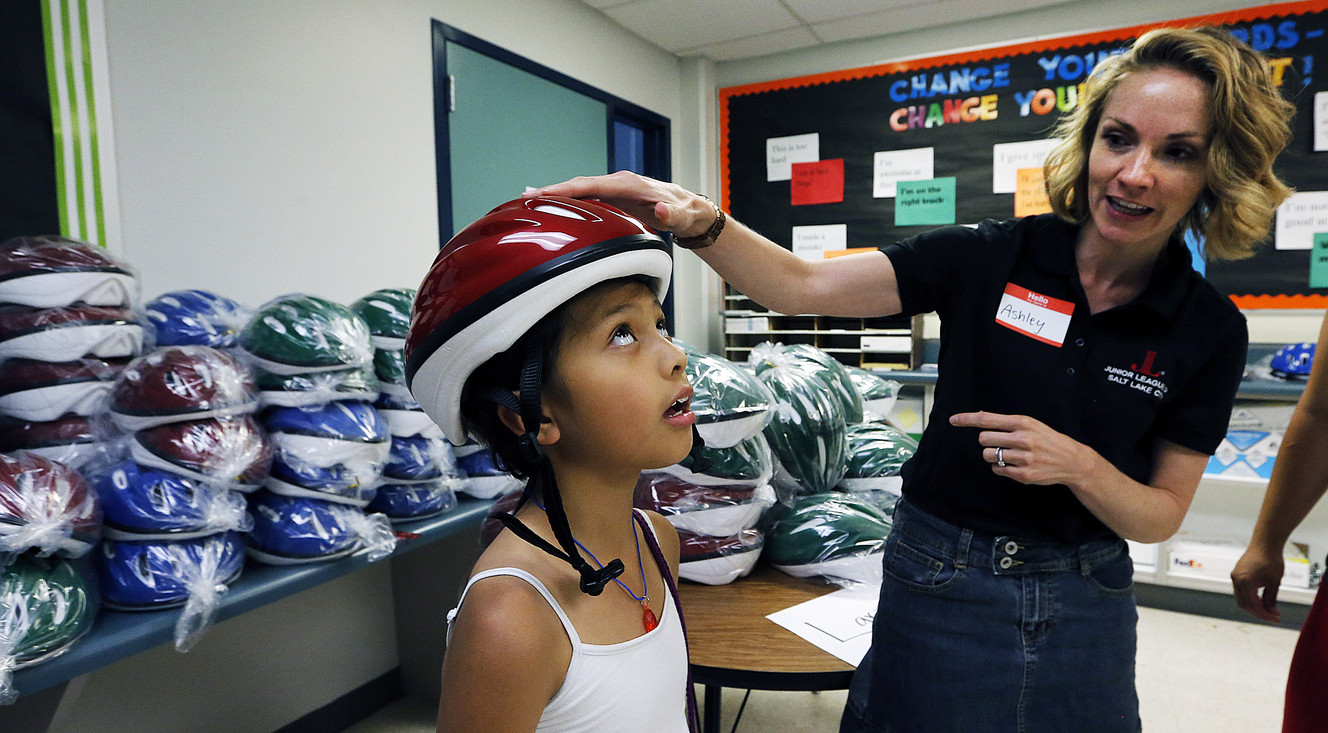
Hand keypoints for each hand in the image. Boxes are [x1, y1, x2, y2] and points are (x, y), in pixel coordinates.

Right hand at [525, 171, 716, 238]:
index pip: (593, 184)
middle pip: (580, 184)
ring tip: (527, 201)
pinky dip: (566, 199)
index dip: (568, 188)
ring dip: (555, 194)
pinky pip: (585, 196)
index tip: (545, 193)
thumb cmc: (684, 212)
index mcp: (629, 184)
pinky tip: (549, 205)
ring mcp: (613, 189)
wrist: (688, 209)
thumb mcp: (682, 216)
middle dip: (553, 189)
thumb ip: (673, 215)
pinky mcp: (611, 197)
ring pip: (579, 190)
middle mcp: (618, 182)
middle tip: (525, 198)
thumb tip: (661, 209)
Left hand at [948, 411, 1094, 486]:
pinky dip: (1000, 467)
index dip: (967, 419)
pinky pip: (997, 469)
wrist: (1071, 460)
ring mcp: (1023, 458)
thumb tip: (981, 419)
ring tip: (1008, 454)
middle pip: (983, 439)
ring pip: (988, 455)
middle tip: (999, 443)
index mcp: (1023, 423)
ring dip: (992, 455)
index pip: (987, 419)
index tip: (953, 420)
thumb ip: (1007, 423)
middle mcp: (1022, 439)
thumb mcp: (1031, 424)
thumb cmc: (1047, 439)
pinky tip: (1013, 464)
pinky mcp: (1023, 474)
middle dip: (987, 441)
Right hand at [1231, 545, 1283, 622]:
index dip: (1264, 614)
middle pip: (1244, 604)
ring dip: (1255, 605)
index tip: (1275, 618)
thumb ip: (1271, 598)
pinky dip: (1251, 597)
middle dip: (1259, 612)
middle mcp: (1236, 579)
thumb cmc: (1271, 559)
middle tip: (1273, 615)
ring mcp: (1235, 576)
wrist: (1265, 543)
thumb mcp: (1274, 581)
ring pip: (1242, 598)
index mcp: (1244, 582)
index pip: (1252, 605)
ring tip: (1270, 607)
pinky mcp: (1237, 574)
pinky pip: (1241, 590)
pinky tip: (1262, 598)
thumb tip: (1270, 610)